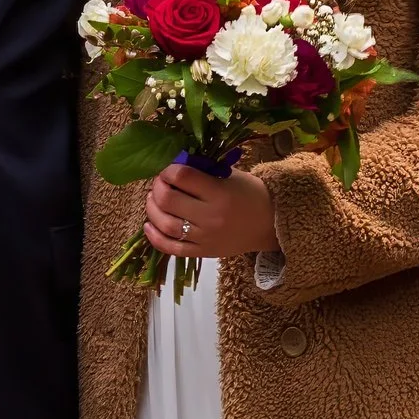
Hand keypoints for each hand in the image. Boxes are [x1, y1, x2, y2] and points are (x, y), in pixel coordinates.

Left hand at [142, 162, 275, 265]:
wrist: (270, 224)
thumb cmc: (249, 194)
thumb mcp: (230, 175)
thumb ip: (202, 172)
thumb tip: (172, 166)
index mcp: (219, 193)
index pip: (182, 177)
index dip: (168, 169)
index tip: (168, 168)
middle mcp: (210, 217)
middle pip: (169, 200)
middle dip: (157, 187)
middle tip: (159, 183)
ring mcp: (205, 237)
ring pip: (166, 224)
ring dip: (152, 209)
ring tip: (153, 199)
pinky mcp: (202, 253)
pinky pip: (172, 248)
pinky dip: (155, 237)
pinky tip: (148, 225)